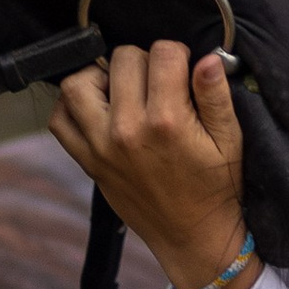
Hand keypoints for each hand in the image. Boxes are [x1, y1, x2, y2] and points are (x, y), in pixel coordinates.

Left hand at [50, 41, 262, 288]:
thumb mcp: (230, 139)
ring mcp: (101, 145)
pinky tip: (99, 108)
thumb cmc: (215, 187)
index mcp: (167, 120)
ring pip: (79, 82)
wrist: (192, 236)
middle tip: (158, 85)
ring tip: (123, 90)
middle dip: (144, 63)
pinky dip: (71, 106)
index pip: (163, 52)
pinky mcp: (87, 161)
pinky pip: (59, 120)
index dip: (178, 55)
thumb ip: (215, 95)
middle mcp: (128, 129)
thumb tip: (207, 58)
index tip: (184, 73)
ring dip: (101, 77)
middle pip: (122, 59)